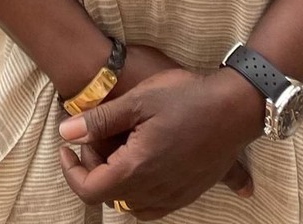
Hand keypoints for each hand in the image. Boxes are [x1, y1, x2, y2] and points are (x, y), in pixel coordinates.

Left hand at [56, 66, 259, 219]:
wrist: (236, 106)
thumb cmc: (187, 97)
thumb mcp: (137, 100)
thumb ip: (99, 120)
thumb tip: (67, 132)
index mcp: (137, 169)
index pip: (90, 189)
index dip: (70, 170)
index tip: (68, 146)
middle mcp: (155, 191)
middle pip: (108, 197)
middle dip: (93, 169)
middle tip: (96, 137)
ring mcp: (175, 196)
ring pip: (131, 205)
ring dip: (116, 182)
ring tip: (118, 148)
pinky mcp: (190, 192)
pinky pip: (155, 205)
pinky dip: (139, 191)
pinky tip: (143, 166)